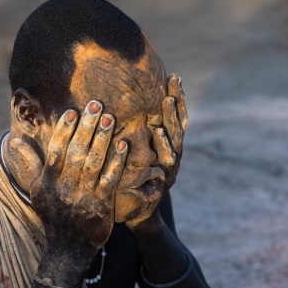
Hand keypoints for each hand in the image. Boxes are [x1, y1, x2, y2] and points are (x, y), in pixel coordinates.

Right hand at [29, 101, 127, 256]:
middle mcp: (65, 187)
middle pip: (76, 152)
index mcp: (49, 181)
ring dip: (102, 139)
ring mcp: (84, 196)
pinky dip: (117, 162)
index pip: (56, 150)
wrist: (68, 249)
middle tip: (96, 103)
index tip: (72, 111)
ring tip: (110, 117)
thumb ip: (30, 163)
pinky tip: (124, 145)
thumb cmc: (53, 214)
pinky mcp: (102, 205)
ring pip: (93, 162)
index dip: (64, 130)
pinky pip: (110, 179)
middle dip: (86, 126)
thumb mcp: (37, 190)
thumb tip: (14, 141)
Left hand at [125, 74, 187, 228]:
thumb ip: (124, 130)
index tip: (172, 75)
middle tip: (174, 80)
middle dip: (176, 100)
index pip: (170, 115)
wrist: (132, 213)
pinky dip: (163, 145)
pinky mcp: (165, 181)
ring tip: (166, 100)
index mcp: (162, 142)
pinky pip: (166, 160)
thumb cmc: (125, 178)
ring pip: (175, 139)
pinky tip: (159, 132)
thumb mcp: (124, 151)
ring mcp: (170, 166)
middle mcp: (170, 151)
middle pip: (177, 121)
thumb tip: (109, 103)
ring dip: (171, 119)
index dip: (173, 96)